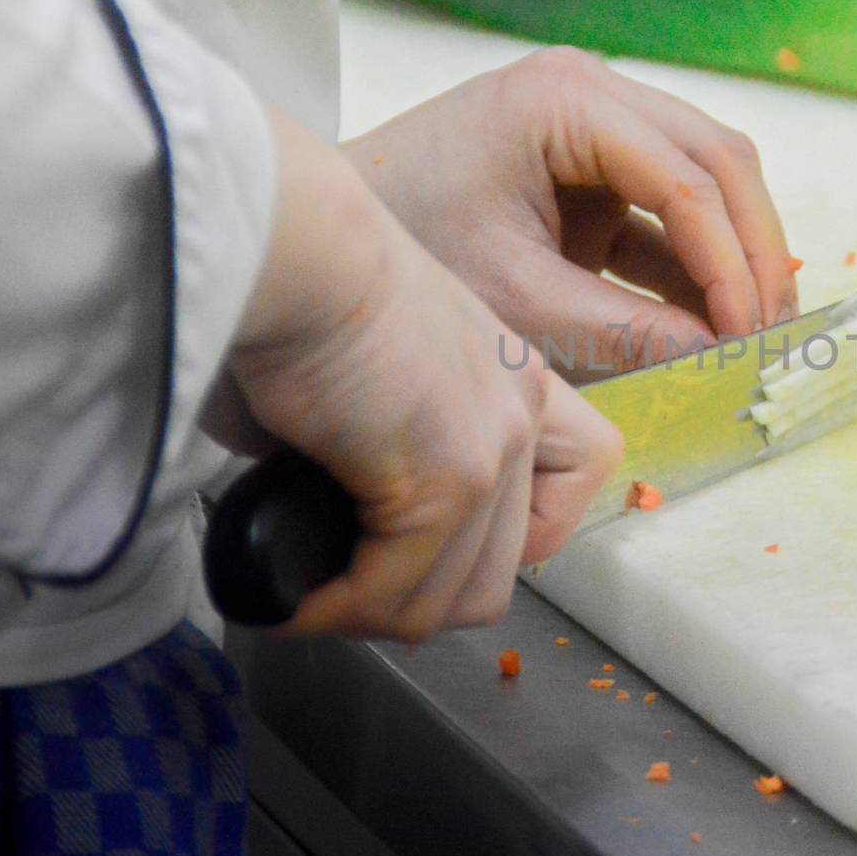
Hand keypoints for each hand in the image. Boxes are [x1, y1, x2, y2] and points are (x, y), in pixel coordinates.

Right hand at [210, 111, 621, 640]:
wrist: (292, 243)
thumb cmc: (297, 284)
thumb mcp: (366, 374)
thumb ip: (371, 450)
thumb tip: (324, 514)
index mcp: (514, 378)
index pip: (564, 493)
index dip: (493, 543)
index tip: (418, 547)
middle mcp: (522, 412)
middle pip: (505, 568)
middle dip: (422, 596)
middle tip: (348, 588)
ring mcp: (494, 448)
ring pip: (453, 595)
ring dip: (375, 612)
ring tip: (312, 597)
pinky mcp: (449, 476)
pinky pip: (396, 587)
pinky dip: (340, 606)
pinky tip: (295, 593)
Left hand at [344, 47, 798, 379]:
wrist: (319, 234)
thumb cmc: (403, 248)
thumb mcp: (517, 299)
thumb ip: (623, 328)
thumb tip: (720, 354)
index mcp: (566, 99)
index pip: (689, 177)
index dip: (731, 261)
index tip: (748, 334)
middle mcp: (592, 91)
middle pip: (719, 161)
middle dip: (752, 249)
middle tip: (771, 329)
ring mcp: (596, 126)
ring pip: (707, 180)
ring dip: (734, 254)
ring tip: (756, 331)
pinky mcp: (592, 170)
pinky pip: (669, 211)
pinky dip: (694, 264)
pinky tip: (715, 320)